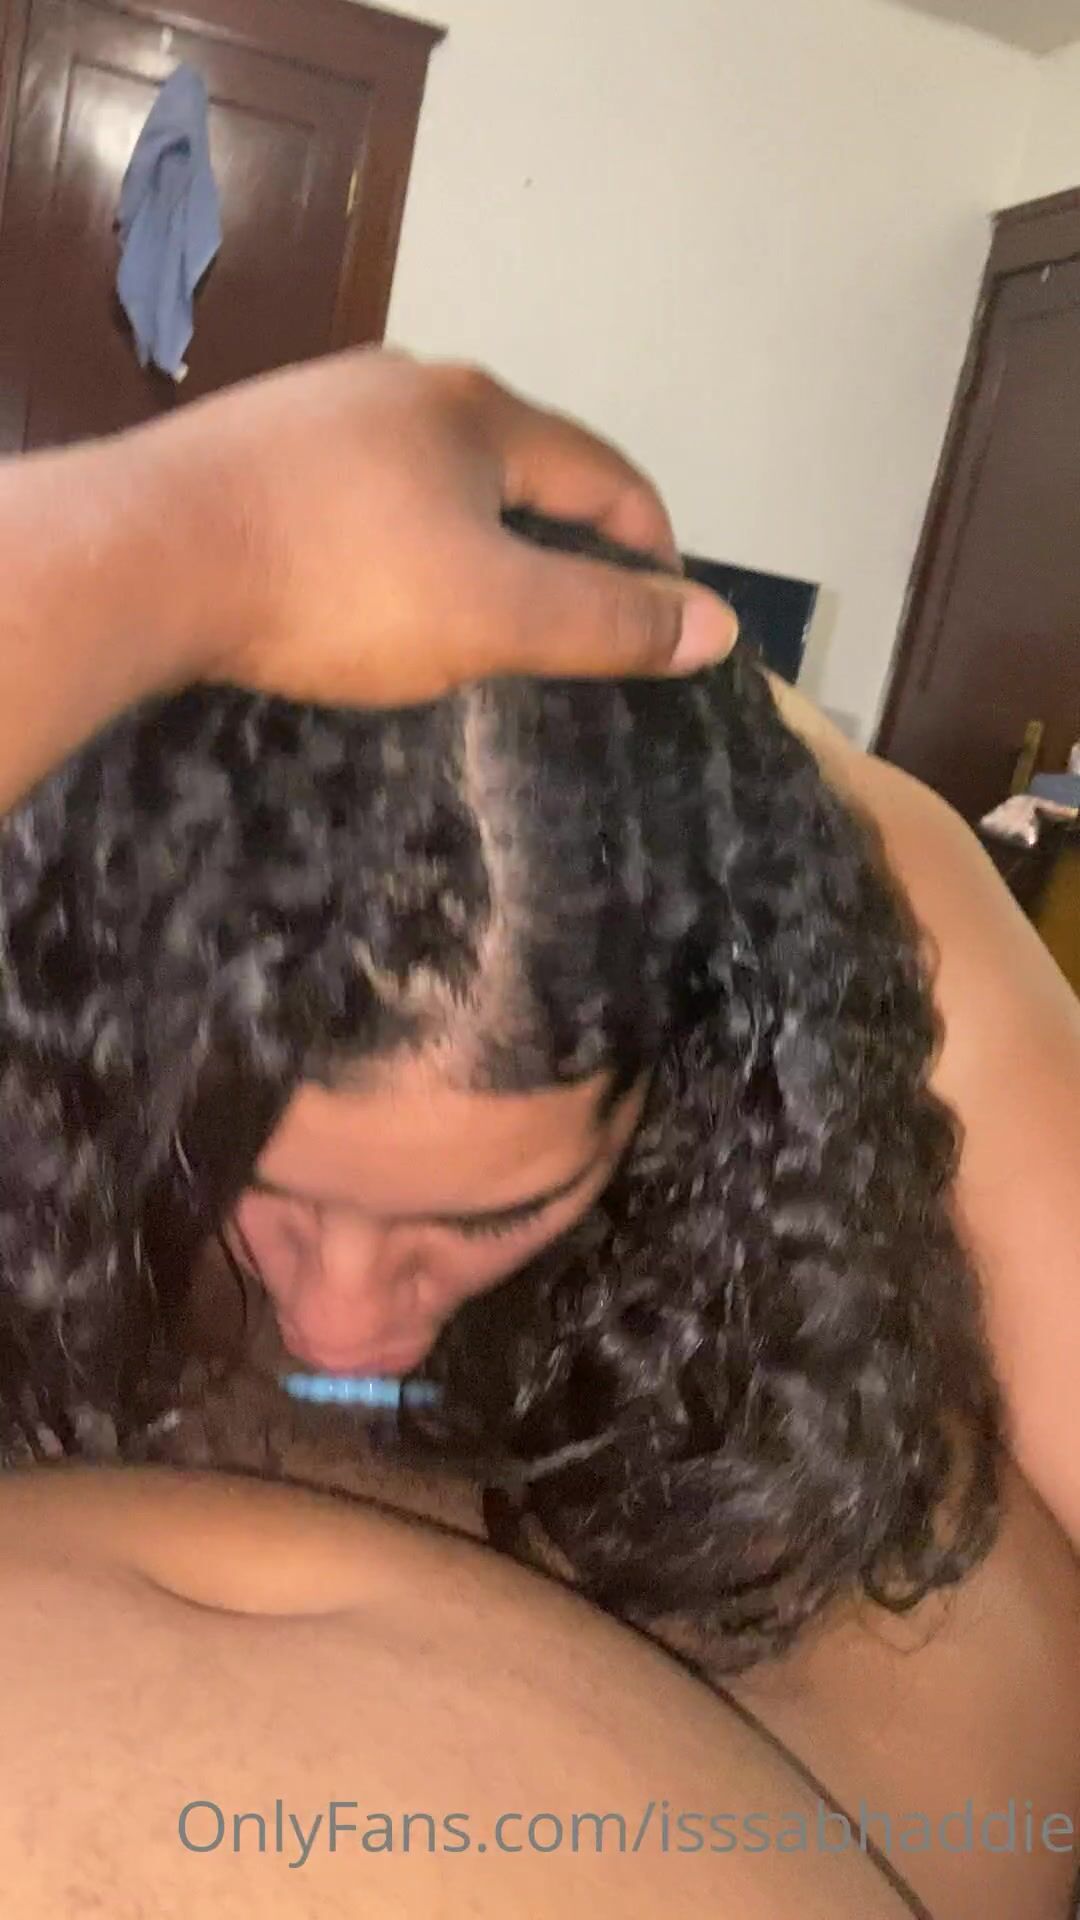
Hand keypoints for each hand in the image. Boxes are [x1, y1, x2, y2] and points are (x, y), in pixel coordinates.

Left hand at [143, 350, 737, 706]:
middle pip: (519, 468)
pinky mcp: (257, 445)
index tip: (665, 616)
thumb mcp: (495, 614)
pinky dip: (393, 540)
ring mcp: (322, 406)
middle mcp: (406, 384)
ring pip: (434, 479)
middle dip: (558, 542)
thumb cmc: (339, 583)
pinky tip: (367, 586)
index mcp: (480, 410)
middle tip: (568, 626)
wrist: (145, 557)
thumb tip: (718, 624)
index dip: (650, 547)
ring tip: (474, 613)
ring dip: (473, 539)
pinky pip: (361, 492)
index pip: (605, 475)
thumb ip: (608, 623)